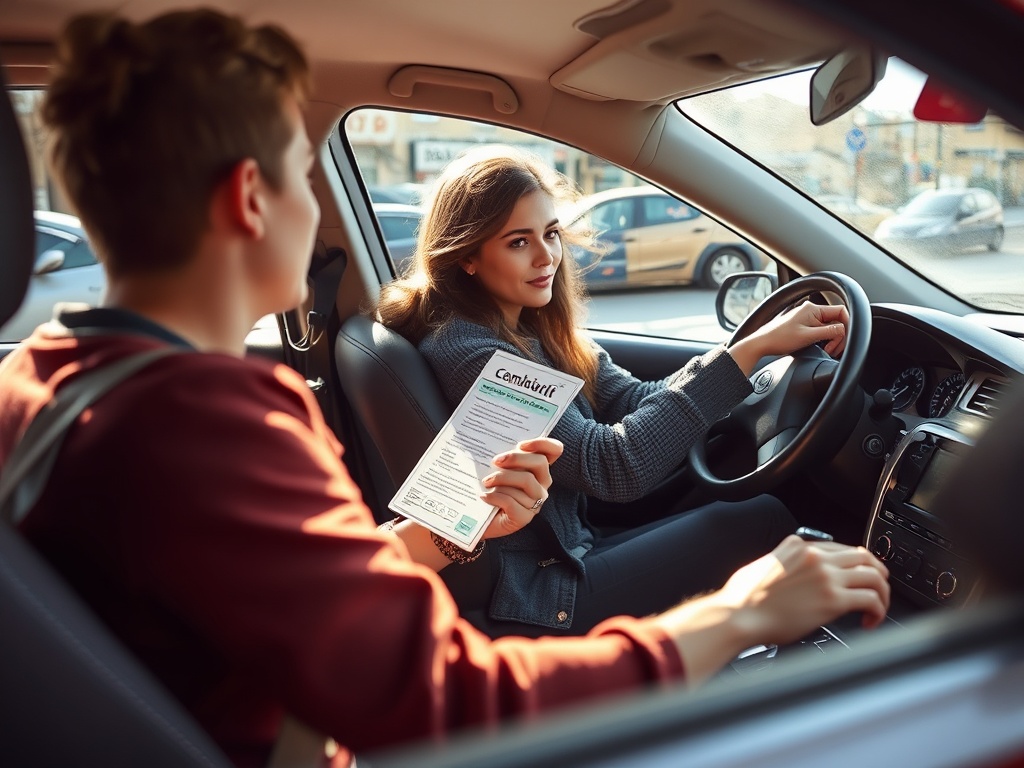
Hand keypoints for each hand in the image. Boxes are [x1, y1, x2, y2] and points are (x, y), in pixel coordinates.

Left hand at [480, 437, 562, 539]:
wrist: (477, 518)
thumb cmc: (489, 488)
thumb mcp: (497, 468)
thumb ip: (503, 456)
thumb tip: (493, 441)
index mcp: (538, 469)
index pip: (555, 450)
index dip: (543, 443)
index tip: (521, 444)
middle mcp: (542, 485)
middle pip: (540, 463)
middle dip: (516, 458)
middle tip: (495, 461)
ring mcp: (535, 502)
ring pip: (526, 481)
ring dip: (501, 478)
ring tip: (485, 481)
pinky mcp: (524, 518)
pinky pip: (512, 501)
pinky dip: (495, 497)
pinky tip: (483, 496)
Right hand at [654, 535, 888, 685]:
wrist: (738, 615)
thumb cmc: (743, 598)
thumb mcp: (765, 564)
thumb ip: (785, 561)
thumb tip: (794, 574)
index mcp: (799, 546)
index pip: (840, 547)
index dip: (854, 563)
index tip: (857, 576)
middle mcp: (816, 557)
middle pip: (864, 557)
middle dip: (877, 573)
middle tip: (879, 588)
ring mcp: (826, 577)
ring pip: (874, 576)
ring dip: (882, 593)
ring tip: (878, 608)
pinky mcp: (833, 600)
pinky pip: (871, 599)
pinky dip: (878, 610)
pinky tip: (870, 621)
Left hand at [729, 301, 848, 375]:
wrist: (762, 344)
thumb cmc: (780, 339)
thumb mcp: (808, 336)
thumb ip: (829, 332)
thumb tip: (844, 330)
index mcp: (813, 309)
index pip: (841, 311)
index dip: (847, 326)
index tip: (843, 340)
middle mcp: (811, 310)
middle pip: (837, 321)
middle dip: (839, 336)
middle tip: (832, 350)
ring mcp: (808, 318)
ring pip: (830, 327)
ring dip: (832, 339)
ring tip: (825, 349)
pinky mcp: (804, 325)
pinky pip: (822, 331)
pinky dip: (825, 340)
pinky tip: (820, 347)